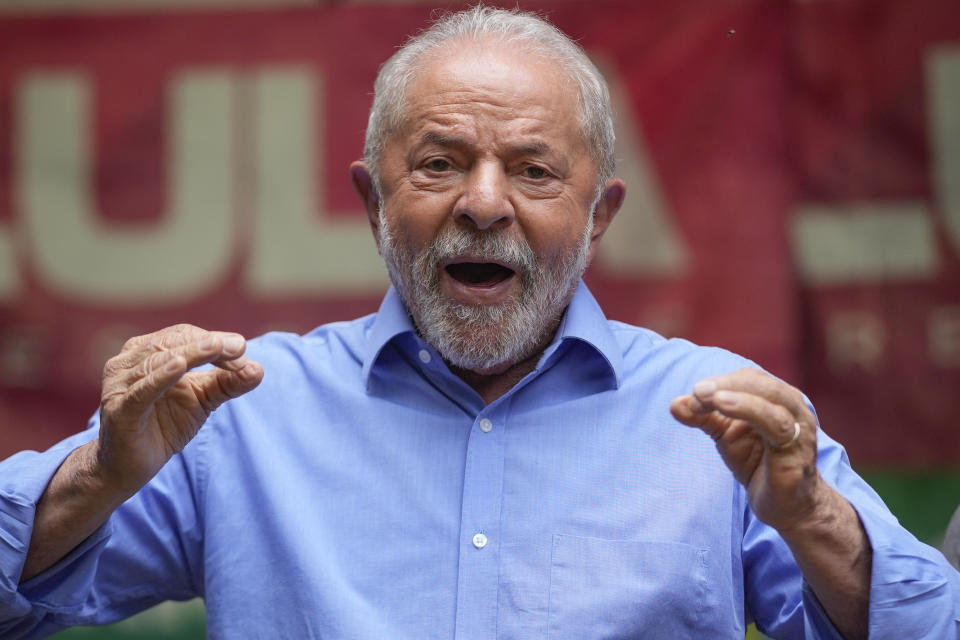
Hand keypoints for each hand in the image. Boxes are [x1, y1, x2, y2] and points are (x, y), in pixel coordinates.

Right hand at [96, 324, 263, 492]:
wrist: (130, 467)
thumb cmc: (164, 425)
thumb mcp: (203, 400)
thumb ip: (228, 383)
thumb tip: (259, 369)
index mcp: (147, 352)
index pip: (185, 335)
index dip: (216, 340)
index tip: (243, 352)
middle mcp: (129, 361)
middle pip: (172, 342)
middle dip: (208, 344)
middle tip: (239, 350)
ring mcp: (120, 385)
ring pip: (158, 360)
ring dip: (192, 354)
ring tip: (217, 348)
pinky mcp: (119, 410)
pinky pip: (142, 390)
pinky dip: (161, 377)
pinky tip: (180, 366)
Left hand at [669, 367, 825, 532]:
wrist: (787, 507)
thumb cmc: (758, 463)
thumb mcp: (725, 434)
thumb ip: (702, 417)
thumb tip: (674, 404)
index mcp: (775, 398)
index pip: (747, 378)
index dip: (719, 382)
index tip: (693, 395)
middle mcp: (792, 408)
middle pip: (759, 383)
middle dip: (725, 384)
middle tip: (697, 391)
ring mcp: (798, 429)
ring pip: (771, 400)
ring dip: (737, 396)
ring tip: (708, 397)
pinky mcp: (796, 454)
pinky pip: (777, 427)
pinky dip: (752, 412)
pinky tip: (727, 408)